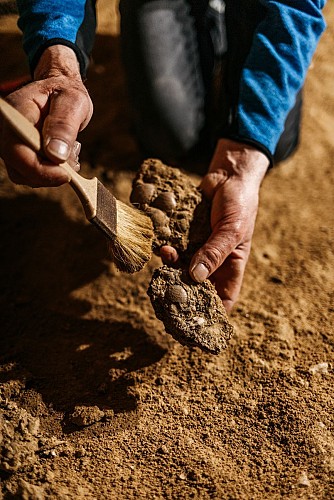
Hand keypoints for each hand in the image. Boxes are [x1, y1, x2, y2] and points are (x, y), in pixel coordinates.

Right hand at [0, 45, 92, 186]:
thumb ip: (64, 126)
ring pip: (26, 176)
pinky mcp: (19, 154)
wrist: (59, 91)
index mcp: (16, 114)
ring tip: (69, 151)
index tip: (67, 174)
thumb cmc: (65, 93)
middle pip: (20, 169)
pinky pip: (32, 174)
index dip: (41, 169)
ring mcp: (10, 144)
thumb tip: (56, 156)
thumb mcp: (72, 101)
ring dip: (52, 173)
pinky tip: (63, 156)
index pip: (17, 151)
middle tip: (73, 158)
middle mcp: (6, 131)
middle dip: (50, 173)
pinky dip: (51, 172)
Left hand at [161, 138, 268, 312]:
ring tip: (162, 266)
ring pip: (179, 274)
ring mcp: (196, 253)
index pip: (222, 302)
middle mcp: (212, 266)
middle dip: (180, 298)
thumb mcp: (232, 230)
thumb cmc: (239, 205)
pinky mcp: (184, 240)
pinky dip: (165, 254)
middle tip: (164, 302)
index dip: (208, 318)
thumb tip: (195, 277)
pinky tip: (162, 247)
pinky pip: (172, 253)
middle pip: (195, 292)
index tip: (191, 327)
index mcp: (231, 270)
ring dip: (169, 274)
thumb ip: (214, 253)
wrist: (226, 177)